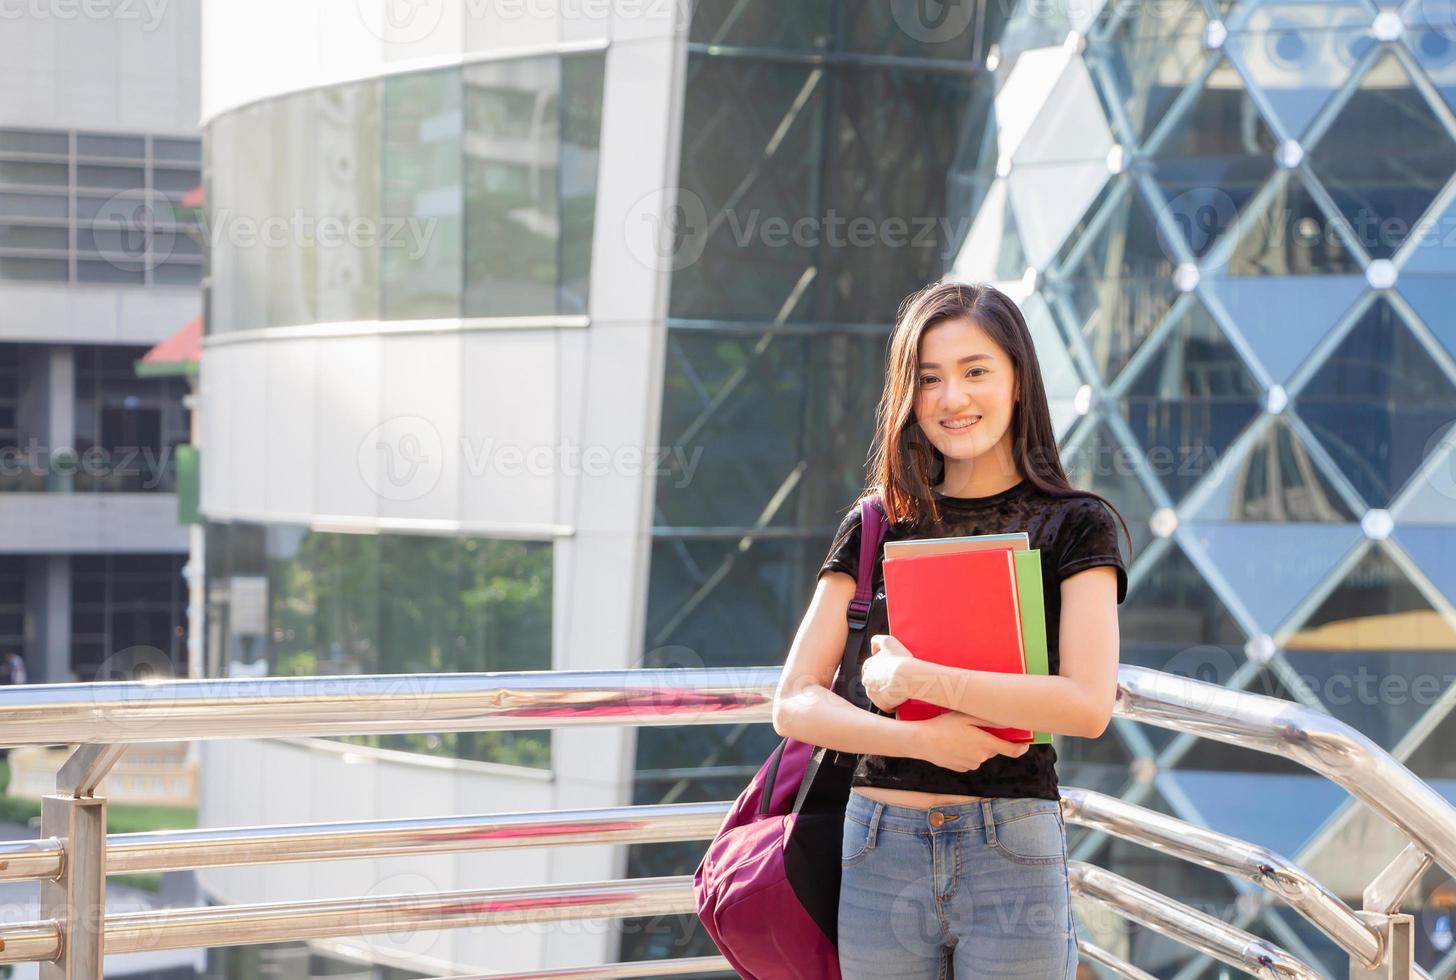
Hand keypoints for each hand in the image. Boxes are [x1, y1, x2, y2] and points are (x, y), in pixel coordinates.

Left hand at [862, 634, 916, 712]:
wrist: (908, 676)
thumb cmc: (900, 659)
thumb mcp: (888, 641)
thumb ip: (877, 640)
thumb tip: (873, 648)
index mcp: (868, 667)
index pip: (870, 668)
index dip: (881, 669)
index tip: (890, 671)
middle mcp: (867, 681)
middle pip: (873, 682)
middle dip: (881, 682)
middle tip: (895, 681)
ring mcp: (873, 694)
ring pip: (879, 694)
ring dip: (886, 694)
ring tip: (899, 691)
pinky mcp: (881, 704)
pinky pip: (886, 706)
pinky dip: (892, 704)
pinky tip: (900, 700)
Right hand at [906, 711, 1030, 772]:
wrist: (921, 741)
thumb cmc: (943, 725)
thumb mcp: (966, 716)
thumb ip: (988, 720)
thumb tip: (1006, 723)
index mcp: (985, 744)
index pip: (1012, 751)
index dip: (1021, 748)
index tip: (1024, 744)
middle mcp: (981, 758)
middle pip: (993, 749)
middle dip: (988, 740)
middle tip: (973, 728)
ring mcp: (970, 765)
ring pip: (980, 754)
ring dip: (975, 746)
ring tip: (958, 735)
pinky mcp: (960, 769)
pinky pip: (969, 760)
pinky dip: (965, 752)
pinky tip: (953, 744)